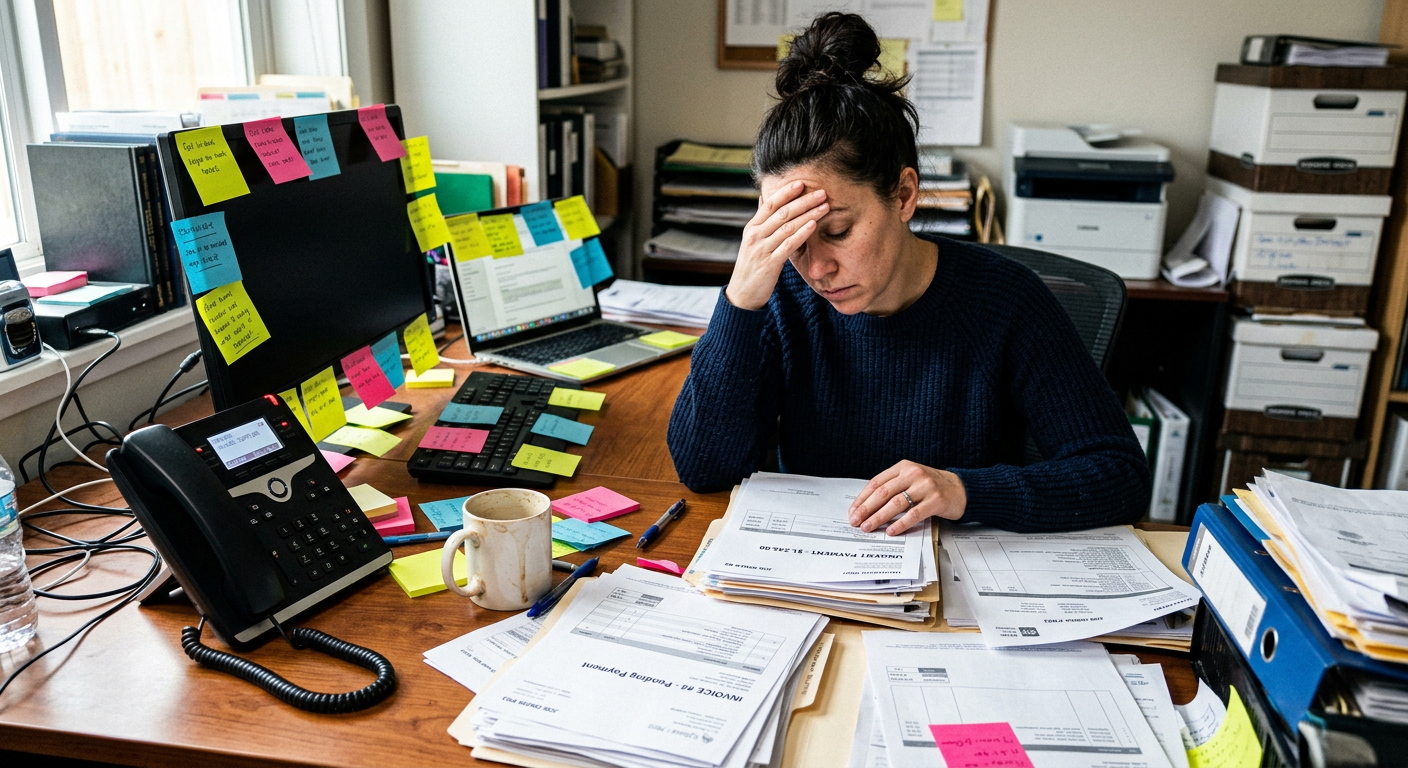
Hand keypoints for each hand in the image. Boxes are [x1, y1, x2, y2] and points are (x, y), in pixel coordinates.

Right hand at [724, 182, 828, 310]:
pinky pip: (788, 245)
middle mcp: (755, 235)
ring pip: (787, 227)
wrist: (743, 293)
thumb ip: (761, 221)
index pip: (769, 203)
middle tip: (822, 192)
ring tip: (824, 207)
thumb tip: (763, 198)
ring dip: (808, 214)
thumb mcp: (752, 241)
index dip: (786, 192)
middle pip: (782, 212)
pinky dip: (802, 234)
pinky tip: (813, 225)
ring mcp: (761, 249)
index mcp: (752, 227)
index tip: (802, 183)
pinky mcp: (770, 264)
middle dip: (804, 201)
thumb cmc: (752, 265)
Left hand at [848, 460, 966, 535]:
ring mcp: (925, 486)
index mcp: (903, 467)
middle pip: (883, 492)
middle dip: (866, 509)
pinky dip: (900, 524)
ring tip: (869, 527)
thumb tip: (867, 507)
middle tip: (856, 521)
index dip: (862, 498)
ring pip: (896, 503)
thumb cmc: (931, 486)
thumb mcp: (910, 479)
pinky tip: (891, 530)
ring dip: (879, 517)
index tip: (853, 511)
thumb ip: (892, 487)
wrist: (961, 488)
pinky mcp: (936, 500)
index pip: (876, 482)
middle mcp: (913, 474)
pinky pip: (914, 514)